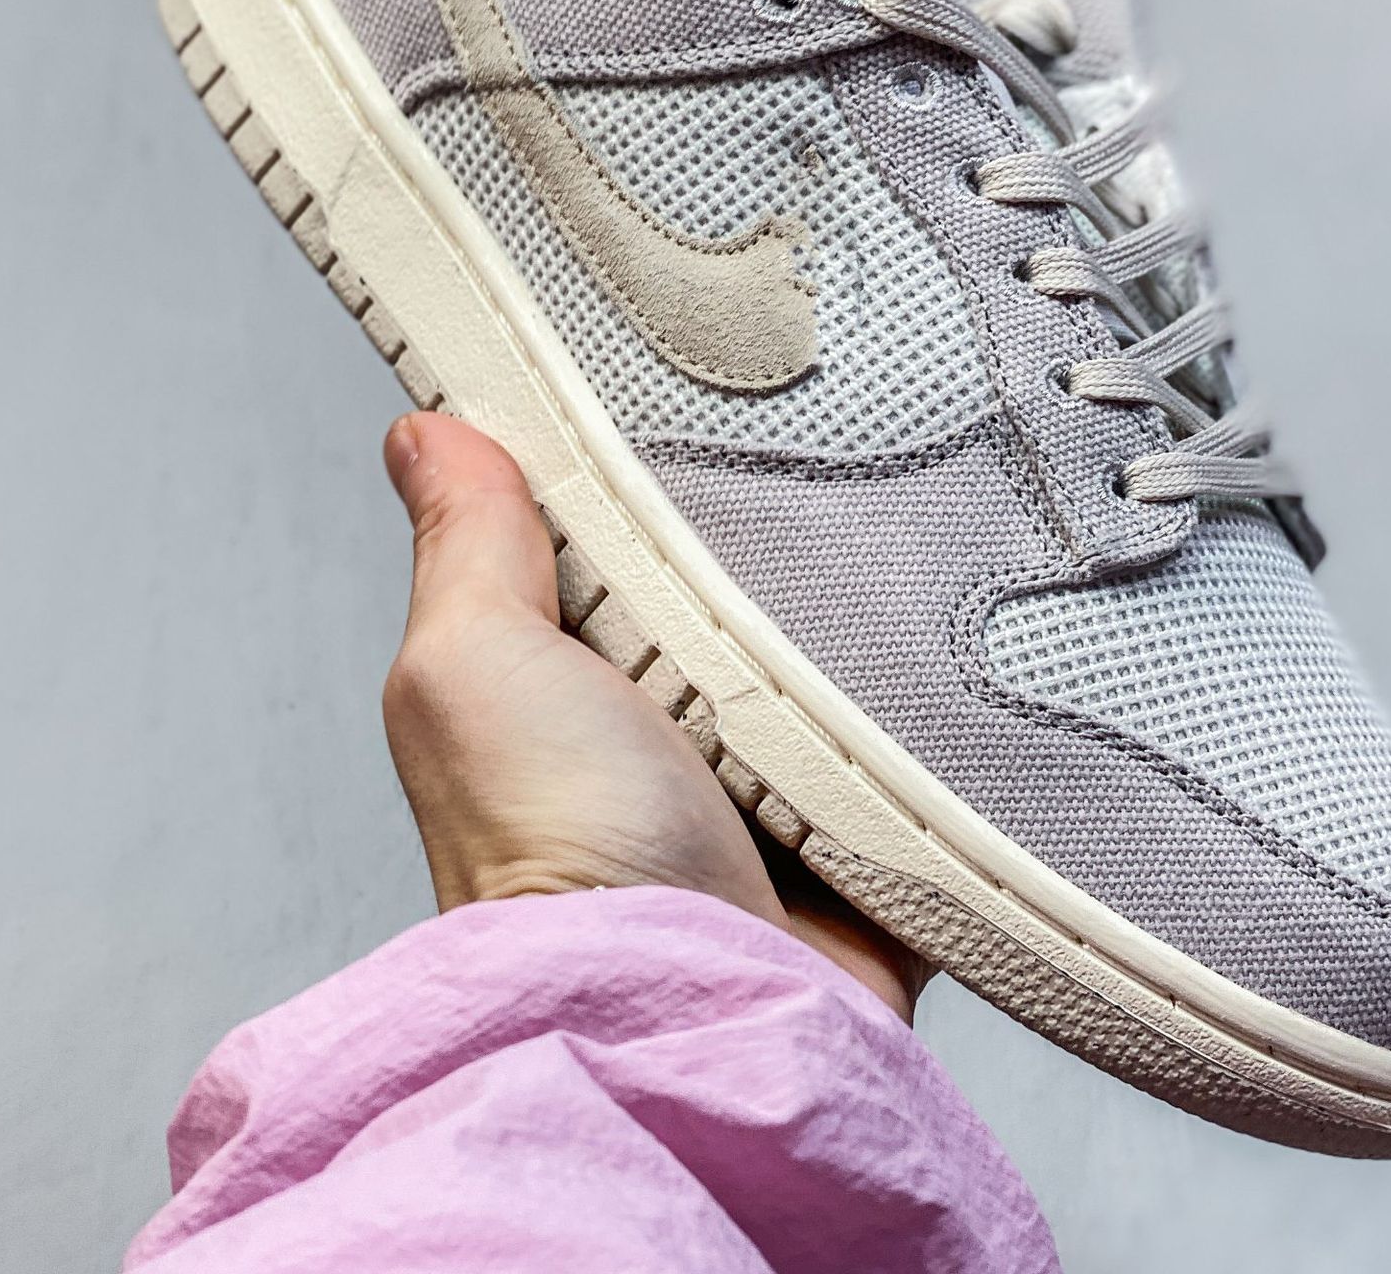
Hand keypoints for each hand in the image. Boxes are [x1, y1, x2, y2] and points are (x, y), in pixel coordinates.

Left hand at [381, 411, 924, 1021]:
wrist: (692, 1011)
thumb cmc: (555, 855)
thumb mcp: (478, 667)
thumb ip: (469, 549)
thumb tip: (427, 434)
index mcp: (580, 674)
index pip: (627, 531)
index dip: (659, 460)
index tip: (711, 380)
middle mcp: (675, 724)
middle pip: (748, 582)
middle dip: (792, 529)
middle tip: (844, 450)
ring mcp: (775, 780)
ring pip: (843, 652)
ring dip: (875, 614)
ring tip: (919, 530)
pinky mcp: (863, 830)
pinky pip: (920, 738)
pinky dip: (939, 704)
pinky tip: (963, 641)